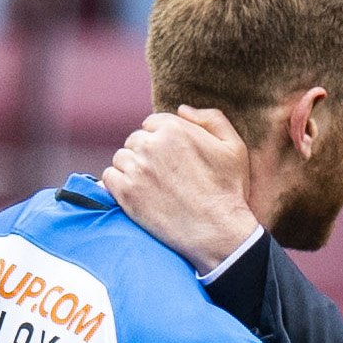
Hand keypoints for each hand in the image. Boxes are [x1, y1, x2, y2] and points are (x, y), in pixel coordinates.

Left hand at [101, 107, 258, 272]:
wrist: (218, 233)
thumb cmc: (228, 192)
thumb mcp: (234, 148)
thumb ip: (212, 119)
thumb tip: (182, 109)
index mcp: (174, 128)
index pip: (151, 124)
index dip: (160, 142)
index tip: (170, 161)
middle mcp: (151, 144)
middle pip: (135, 141)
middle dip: (145, 155)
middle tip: (162, 178)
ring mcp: (136, 169)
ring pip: (121, 158)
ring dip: (131, 170)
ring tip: (150, 189)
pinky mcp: (126, 193)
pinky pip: (108, 178)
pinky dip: (116, 185)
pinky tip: (133, 196)